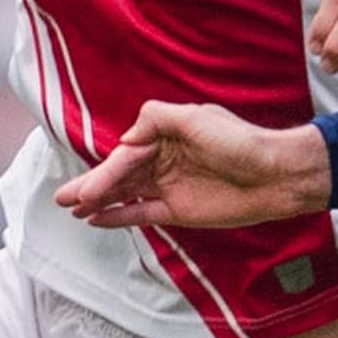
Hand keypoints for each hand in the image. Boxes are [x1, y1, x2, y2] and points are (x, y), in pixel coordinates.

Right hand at [54, 101, 329, 228]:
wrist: (274, 175)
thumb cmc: (241, 142)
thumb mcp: (198, 119)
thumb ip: (158, 119)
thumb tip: (126, 135)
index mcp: (170, 133)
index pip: (129, 151)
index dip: (106, 170)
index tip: (87, 189)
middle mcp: (167, 158)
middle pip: (121, 173)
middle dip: (92, 185)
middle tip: (63, 198)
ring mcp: (171, 184)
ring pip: (126, 193)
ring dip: (100, 201)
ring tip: (72, 209)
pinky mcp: (179, 209)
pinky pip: (142, 213)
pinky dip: (120, 216)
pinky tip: (97, 219)